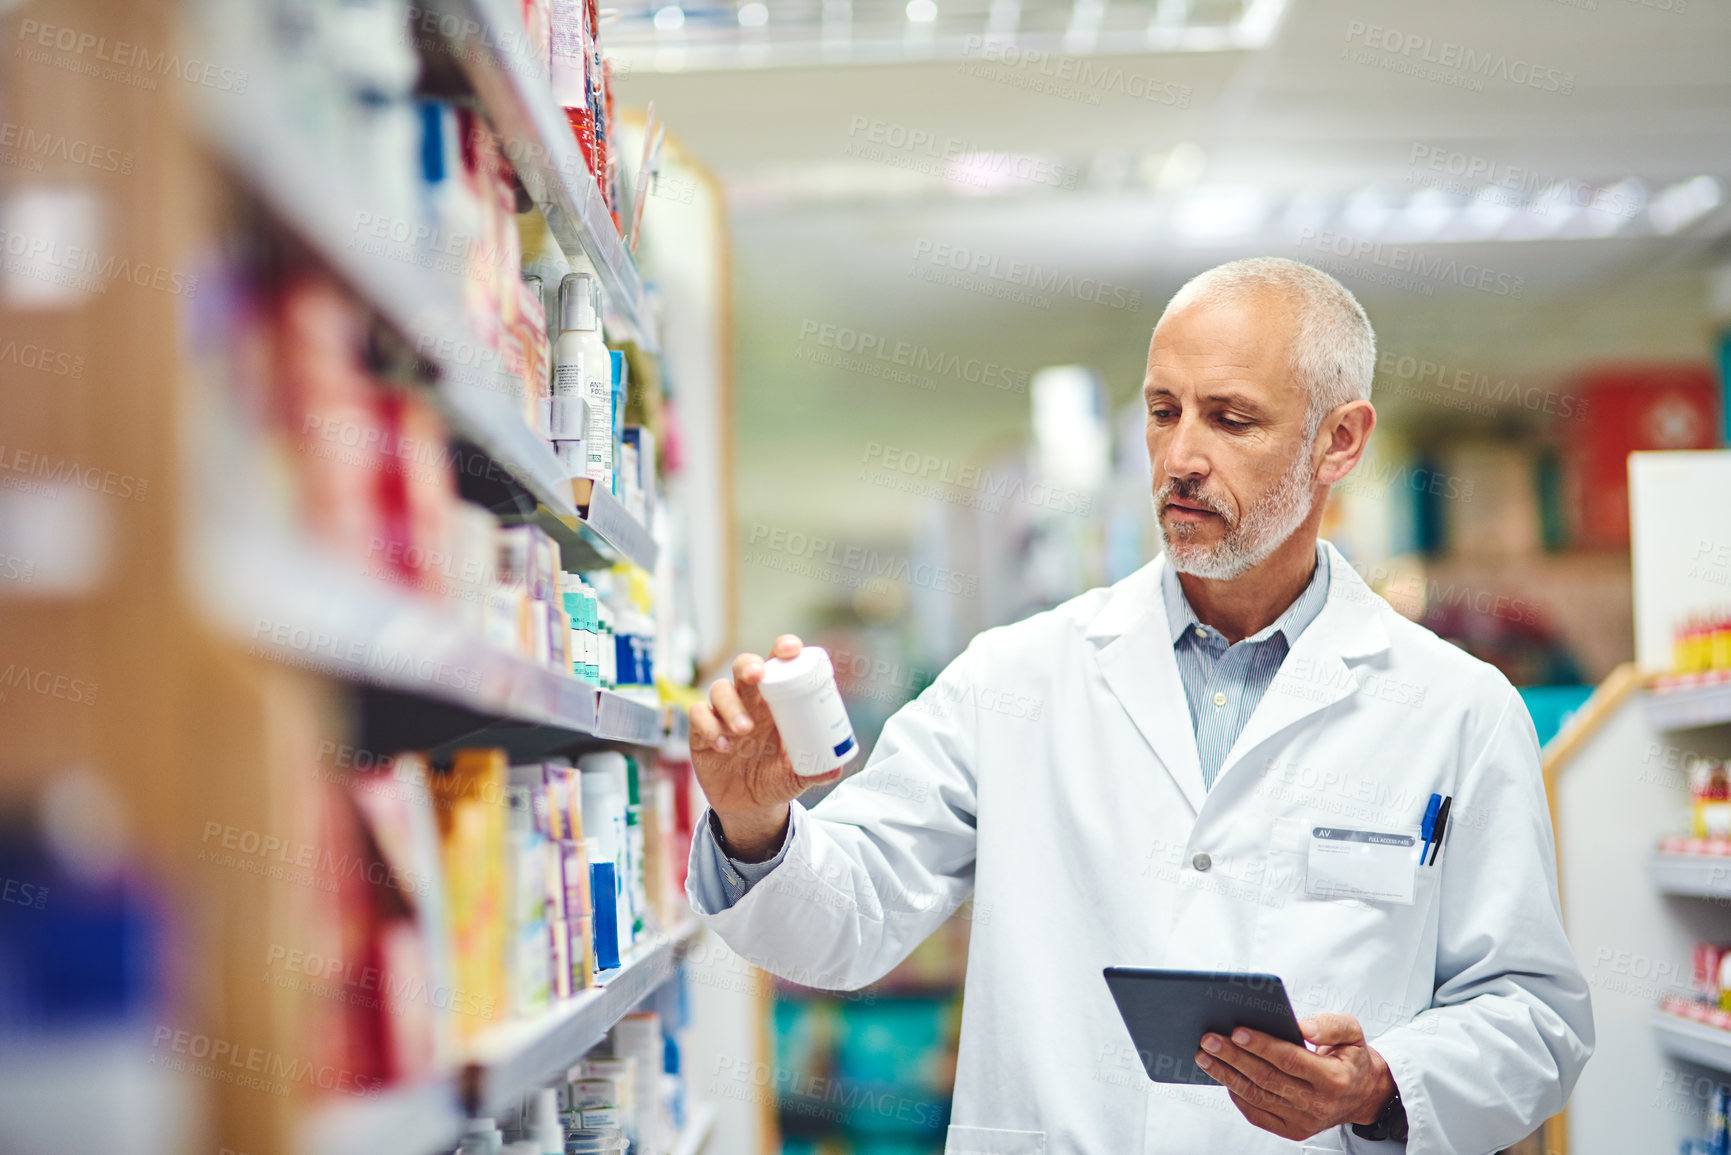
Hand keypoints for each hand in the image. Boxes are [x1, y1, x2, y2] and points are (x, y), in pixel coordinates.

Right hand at [690, 634, 843, 859]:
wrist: (749, 807)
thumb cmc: (776, 778)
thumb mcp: (798, 776)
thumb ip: (815, 770)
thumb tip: (836, 770)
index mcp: (776, 701)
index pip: (779, 665)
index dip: (782, 650)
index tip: (790, 650)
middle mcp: (749, 701)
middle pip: (744, 667)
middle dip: (749, 665)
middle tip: (757, 675)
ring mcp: (723, 714)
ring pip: (720, 689)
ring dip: (731, 705)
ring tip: (744, 730)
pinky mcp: (701, 731)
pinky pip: (697, 714)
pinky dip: (708, 725)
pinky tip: (722, 745)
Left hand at [1194, 1014, 1394, 1140]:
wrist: (1363, 1094)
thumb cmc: (1351, 1057)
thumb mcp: (1351, 1032)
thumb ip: (1328, 1025)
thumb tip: (1300, 1026)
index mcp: (1334, 1078)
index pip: (1289, 1060)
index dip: (1261, 1045)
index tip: (1236, 1030)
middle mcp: (1319, 1104)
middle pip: (1266, 1078)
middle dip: (1233, 1057)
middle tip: (1208, 1039)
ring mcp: (1305, 1121)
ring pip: (1257, 1096)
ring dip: (1226, 1075)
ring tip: (1205, 1056)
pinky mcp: (1294, 1131)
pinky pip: (1258, 1114)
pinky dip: (1237, 1095)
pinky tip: (1224, 1076)